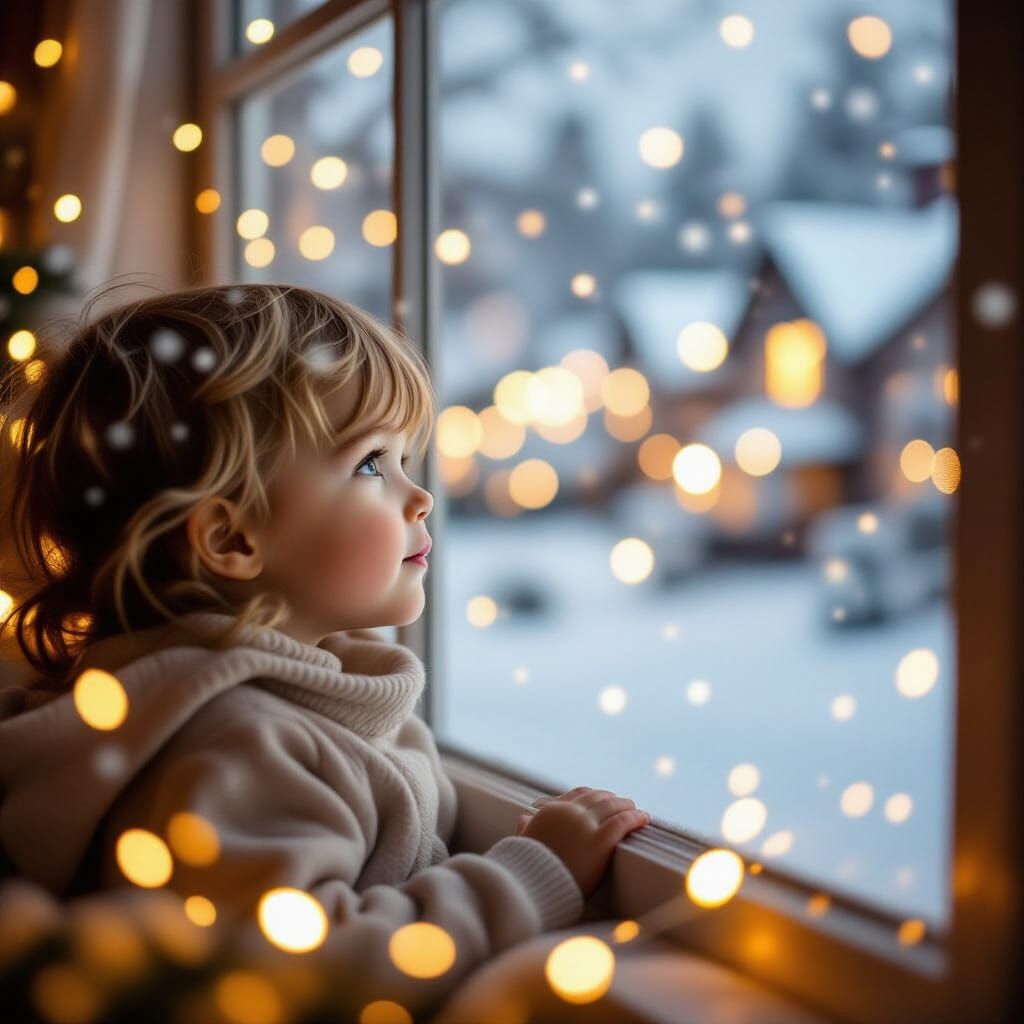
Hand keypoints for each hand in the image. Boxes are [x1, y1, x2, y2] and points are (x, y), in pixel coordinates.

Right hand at [514, 787, 650, 898]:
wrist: (533, 884)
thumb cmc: (528, 867)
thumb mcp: (524, 841)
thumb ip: (526, 827)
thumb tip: (524, 818)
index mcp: (552, 811)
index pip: (580, 794)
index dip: (596, 795)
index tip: (604, 798)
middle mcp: (569, 812)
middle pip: (599, 798)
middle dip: (613, 800)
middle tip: (624, 804)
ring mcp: (584, 825)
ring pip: (612, 806)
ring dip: (627, 806)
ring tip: (636, 810)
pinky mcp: (599, 841)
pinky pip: (622, 822)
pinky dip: (635, 817)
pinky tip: (644, 818)